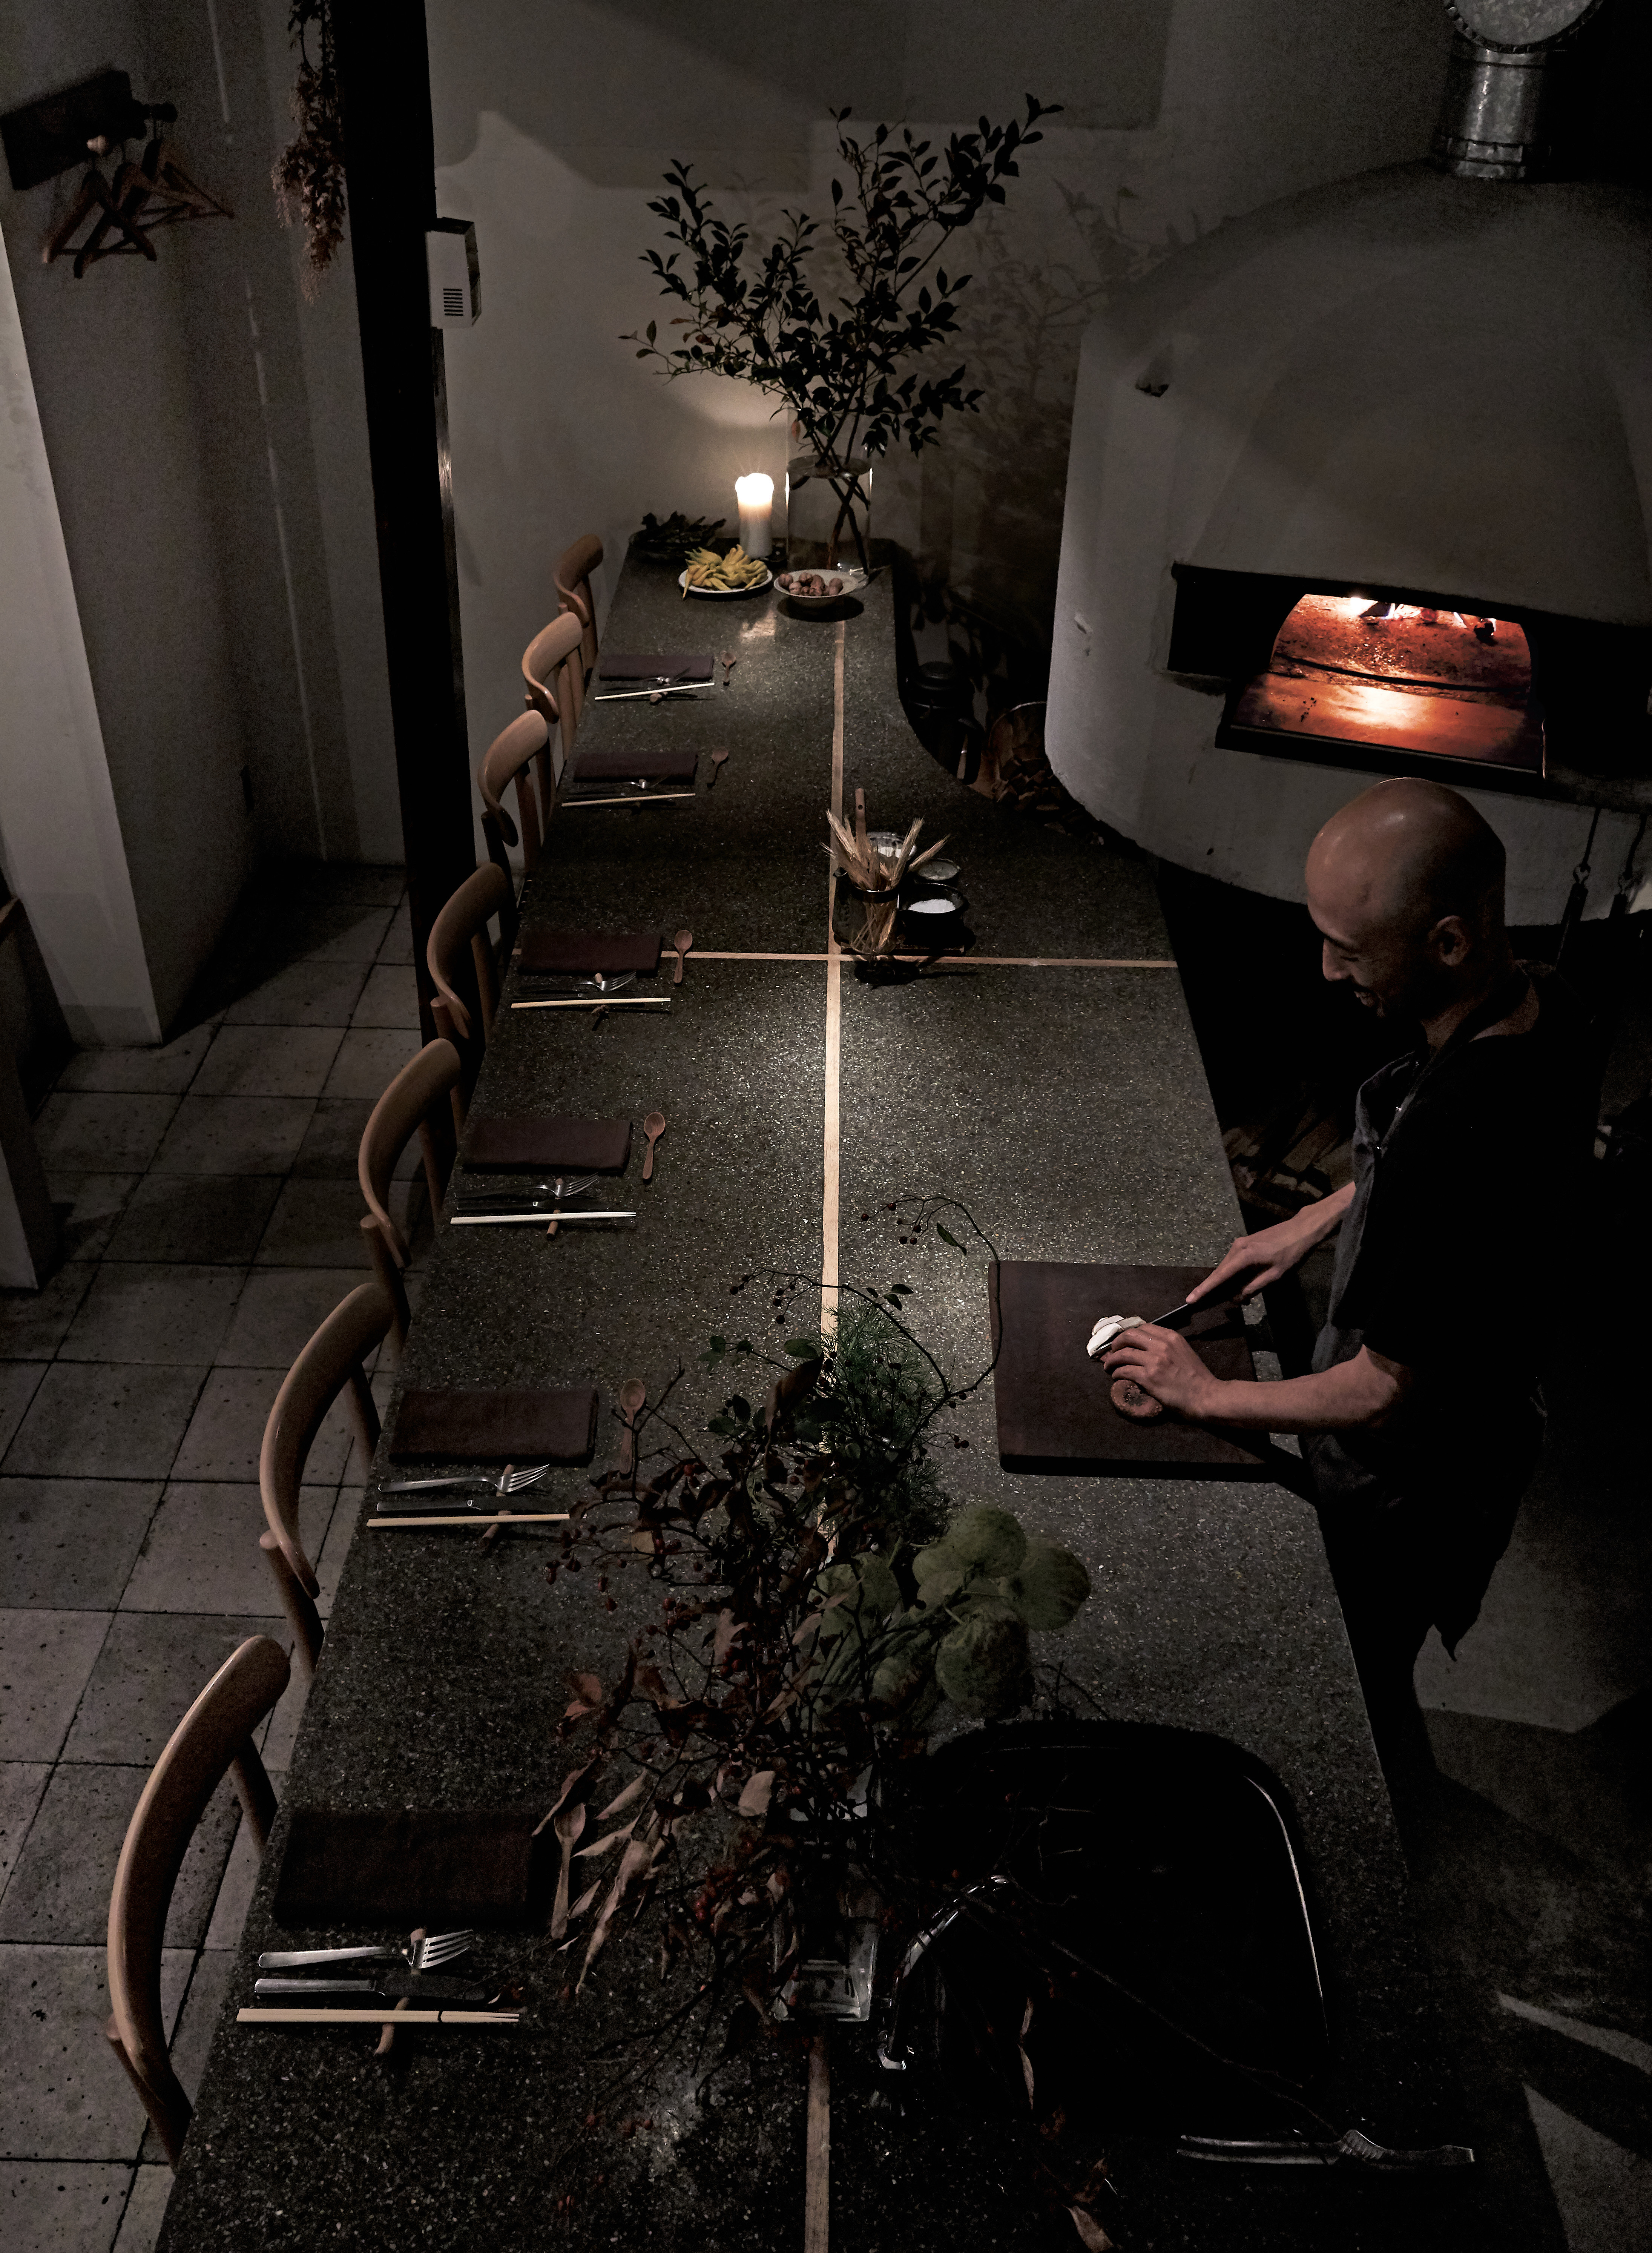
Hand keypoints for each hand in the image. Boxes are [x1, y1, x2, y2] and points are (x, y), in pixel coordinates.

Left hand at [1101, 1324, 1219, 1418]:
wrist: (1206, 1396)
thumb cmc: (1197, 1378)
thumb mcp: (1184, 1351)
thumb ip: (1167, 1345)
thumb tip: (1147, 1346)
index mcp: (1171, 1337)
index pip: (1142, 1327)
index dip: (1128, 1333)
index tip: (1123, 1340)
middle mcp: (1161, 1345)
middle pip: (1129, 1336)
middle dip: (1116, 1343)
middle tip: (1112, 1351)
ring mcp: (1154, 1360)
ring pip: (1123, 1353)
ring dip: (1112, 1360)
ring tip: (1109, 1366)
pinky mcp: (1149, 1377)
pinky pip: (1124, 1370)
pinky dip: (1117, 1373)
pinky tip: (1116, 1376)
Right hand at [1187, 1188, 1351, 1305]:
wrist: (1302, 1229)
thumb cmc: (1291, 1253)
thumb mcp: (1275, 1275)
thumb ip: (1253, 1287)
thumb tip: (1235, 1298)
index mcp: (1243, 1256)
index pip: (1219, 1276)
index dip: (1204, 1289)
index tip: (1190, 1299)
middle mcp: (1237, 1247)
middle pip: (1221, 1272)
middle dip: (1221, 1290)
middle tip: (1233, 1304)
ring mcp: (1240, 1243)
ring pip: (1228, 1267)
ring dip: (1232, 1282)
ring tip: (1243, 1297)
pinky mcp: (1246, 1242)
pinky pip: (1235, 1262)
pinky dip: (1237, 1274)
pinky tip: (1246, 1283)